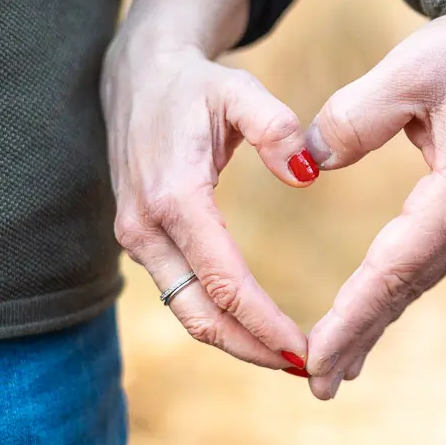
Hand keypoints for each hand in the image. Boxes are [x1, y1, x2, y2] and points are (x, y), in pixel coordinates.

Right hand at [102, 0, 319, 371]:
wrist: (136, 74)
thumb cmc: (195, 83)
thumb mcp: (239, 88)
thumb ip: (276, 125)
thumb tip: (306, 174)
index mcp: (173, 196)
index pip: (223, 282)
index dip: (265, 323)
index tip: (306, 350)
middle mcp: (145, 227)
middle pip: (200, 316)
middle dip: (253, 350)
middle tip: (308, 370)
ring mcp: (137, 239)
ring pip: (187, 313)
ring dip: (238, 342)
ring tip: (291, 359)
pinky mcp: (141, 242)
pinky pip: (182, 295)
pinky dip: (220, 320)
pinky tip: (260, 330)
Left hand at [302, 16, 445, 399]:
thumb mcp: (410, 70)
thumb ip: (354, 118)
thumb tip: (309, 160)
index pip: (391, 271)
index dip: (350, 318)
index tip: (314, 357)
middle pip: (407, 290)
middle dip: (361, 336)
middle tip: (316, 384)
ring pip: (421, 279)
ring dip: (380, 320)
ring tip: (340, 364)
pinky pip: (432, 259)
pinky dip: (400, 290)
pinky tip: (379, 307)